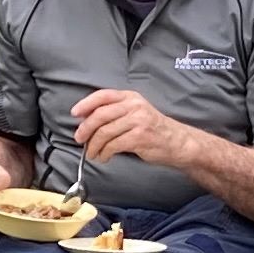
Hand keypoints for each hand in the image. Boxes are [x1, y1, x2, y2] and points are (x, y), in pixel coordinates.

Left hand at [69, 88, 192, 170]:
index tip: (75, 114)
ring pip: (104, 132)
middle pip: (100, 115)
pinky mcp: (139, 137)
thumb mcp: (136, 112)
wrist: (178, 142)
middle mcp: (134, 106)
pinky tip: (104, 157)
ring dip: (93, 145)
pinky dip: (104, 153)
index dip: (86, 104)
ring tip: (92, 153)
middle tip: (79, 139)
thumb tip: (87, 121)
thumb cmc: (154, 129)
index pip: (103, 95)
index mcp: (131, 97)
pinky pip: (113, 145)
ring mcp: (138, 121)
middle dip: (85, 129)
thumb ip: (116, 112)